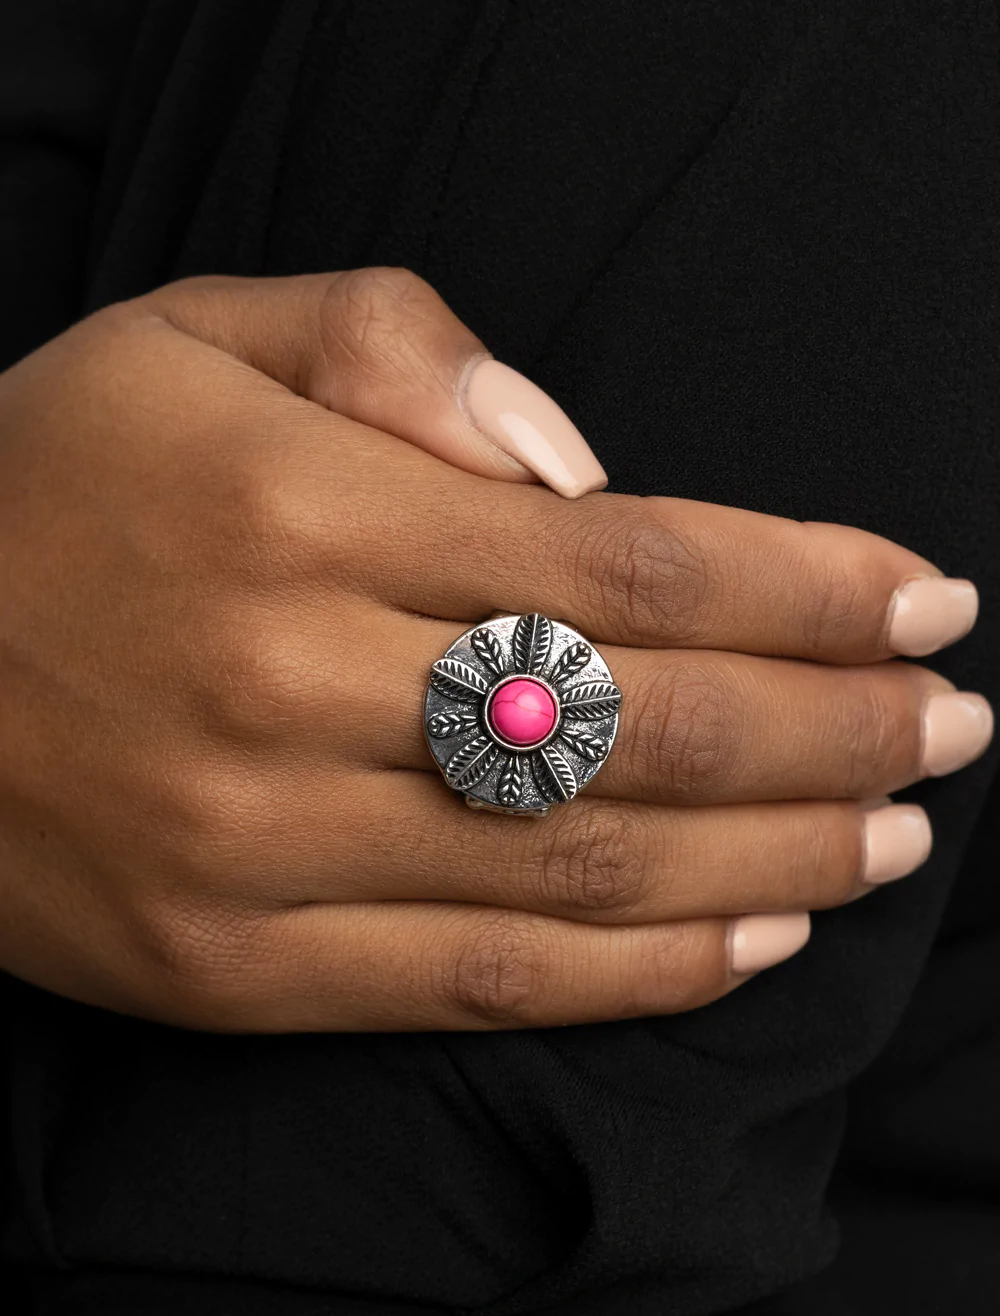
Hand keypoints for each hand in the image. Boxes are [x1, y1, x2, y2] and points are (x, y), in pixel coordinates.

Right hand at [0, 270, 989, 1029]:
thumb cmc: (48, 483)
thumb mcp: (189, 336)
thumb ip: (392, 349)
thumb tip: (579, 460)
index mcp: (295, 506)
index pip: (631, 556)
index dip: (808, 586)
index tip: (924, 594)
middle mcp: (286, 684)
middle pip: (637, 718)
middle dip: (833, 723)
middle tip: (954, 722)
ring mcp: (257, 848)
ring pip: (580, 864)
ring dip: (776, 855)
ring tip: (895, 835)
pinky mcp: (232, 967)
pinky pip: (476, 980)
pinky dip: (637, 970)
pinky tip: (754, 938)